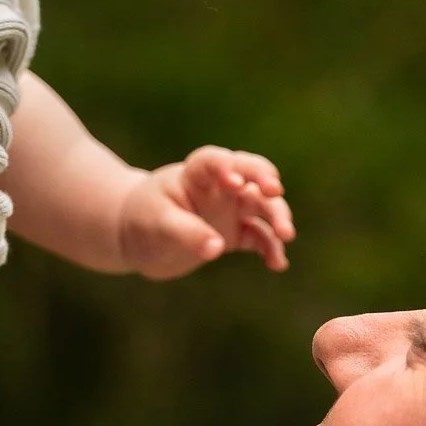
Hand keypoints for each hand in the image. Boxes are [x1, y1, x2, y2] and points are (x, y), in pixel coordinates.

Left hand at [119, 146, 293, 279]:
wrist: (139, 239)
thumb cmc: (144, 221)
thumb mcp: (159, 226)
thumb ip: (186, 233)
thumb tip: (217, 249)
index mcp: (195, 174)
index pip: (214, 161)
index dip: (227, 166)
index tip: (235, 183)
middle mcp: (219, 186)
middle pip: (250, 174)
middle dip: (265, 181)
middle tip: (276, 193)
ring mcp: (231, 208)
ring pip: (263, 204)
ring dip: (277, 215)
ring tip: (286, 235)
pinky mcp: (235, 232)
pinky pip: (260, 236)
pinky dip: (270, 248)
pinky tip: (277, 264)